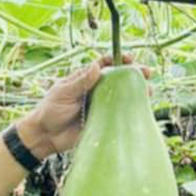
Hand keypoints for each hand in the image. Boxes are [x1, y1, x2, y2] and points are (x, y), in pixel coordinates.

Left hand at [16, 54, 152, 156]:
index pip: (105, 65)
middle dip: (134, 74)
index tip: (128, 59)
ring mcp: (101, 106)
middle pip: (119, 79)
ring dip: (137, 93)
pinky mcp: (102, 121)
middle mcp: (96, 90)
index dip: (118, 59)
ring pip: (122, 96)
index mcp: (85, 79)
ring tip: (149, 91)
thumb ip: (80, 81)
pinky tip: (142, 110)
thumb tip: (96, 66)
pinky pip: (119, 115)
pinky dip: (130, 112)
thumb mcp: (63, 93)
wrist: (45, 136)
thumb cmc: (50, 111)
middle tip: (146, 74)